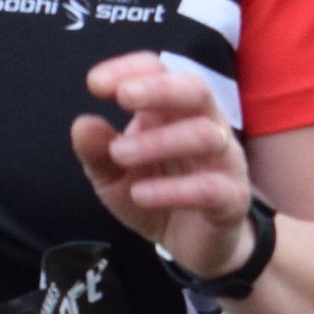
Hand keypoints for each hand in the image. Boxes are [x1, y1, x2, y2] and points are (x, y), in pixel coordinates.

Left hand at [72, 54, 256, 278]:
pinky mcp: (232, 198)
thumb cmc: (154, 195)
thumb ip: (97, 152)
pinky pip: (211, 187)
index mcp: (172, 111)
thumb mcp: (113, 177)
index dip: (129, 69)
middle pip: (196, 89)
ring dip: (160, 141)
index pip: (160, 71)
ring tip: (120, 154)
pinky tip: (140, 194)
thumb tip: (81, 124)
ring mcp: (224, 160)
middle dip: (160, 88)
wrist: (193, 244)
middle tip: (123, 97)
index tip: (95, 84)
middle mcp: (205, 125)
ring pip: (206, 135)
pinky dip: (173, 190)